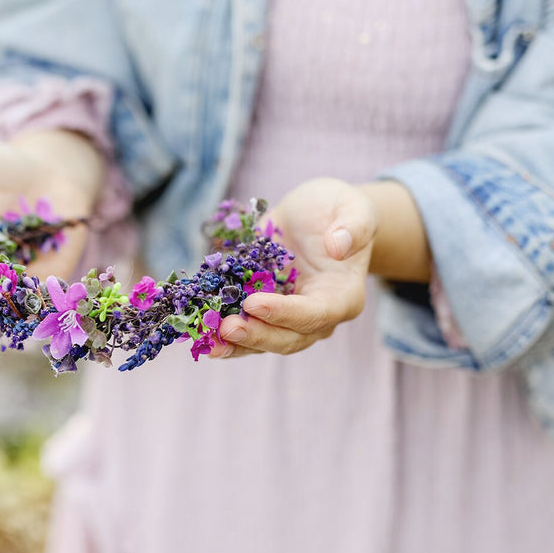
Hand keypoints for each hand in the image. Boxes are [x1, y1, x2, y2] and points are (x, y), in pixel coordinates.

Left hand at [212, 178, 377, 357]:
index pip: (316, 314)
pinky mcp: (266, 312)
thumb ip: (352, 226)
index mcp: (343, 296)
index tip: (254, 303)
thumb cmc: (340, 210)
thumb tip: (338, 246)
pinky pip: (247, 328)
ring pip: (265, 341)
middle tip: (226, 326)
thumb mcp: (354, 207)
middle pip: (289, 338)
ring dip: (235, 345)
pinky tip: (199, 333)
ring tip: (207, 340)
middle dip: (257, 335)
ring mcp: (290, 318)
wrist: (320, 215)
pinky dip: (224, 335)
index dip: (285, 313)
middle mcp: (318, 316)